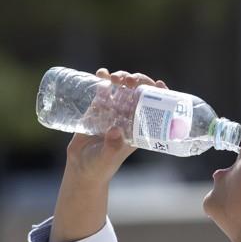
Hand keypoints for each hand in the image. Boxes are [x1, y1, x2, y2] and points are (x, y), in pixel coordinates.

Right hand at [66, 68, 168, 184]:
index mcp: (138, 130)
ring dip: (122, 78)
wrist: (80, 167)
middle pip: (139, 94)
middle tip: (129, 80)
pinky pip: (103, 90)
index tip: (158, 84)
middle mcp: (128, 119)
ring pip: (123, 89)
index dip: (159, 95)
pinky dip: (104, 79)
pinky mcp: (98, 108)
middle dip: (137, 82)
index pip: (153, 110)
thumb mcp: (107, 158)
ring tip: (114, 77)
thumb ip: (111, 147)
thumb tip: (115, 130)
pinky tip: (102, 73)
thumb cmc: (99, 167)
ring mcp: (113, 112)